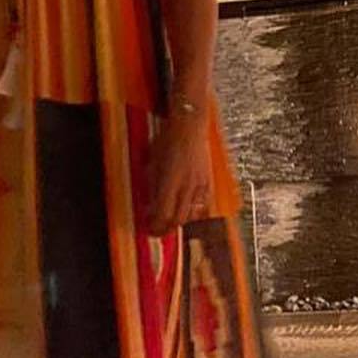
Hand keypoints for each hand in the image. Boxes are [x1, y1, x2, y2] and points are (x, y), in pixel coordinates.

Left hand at [147, 111, 211, 234]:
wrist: (189, 127)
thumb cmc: (168, 140)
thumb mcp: (152, 164)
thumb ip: (152, 188)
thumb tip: (149, 207)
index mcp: (170, 181)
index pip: (163, 215)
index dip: (155, 226)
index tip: (149, 229)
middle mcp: (187, 186)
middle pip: (178, 219)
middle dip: (166, 229)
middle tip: (157, 230)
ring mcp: (199, 185)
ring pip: (191, 215)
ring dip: (179, 222)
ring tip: (170, 221)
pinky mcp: (208, 182)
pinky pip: (202, 206)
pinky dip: (193, 213)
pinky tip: (185, 211)